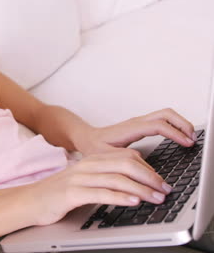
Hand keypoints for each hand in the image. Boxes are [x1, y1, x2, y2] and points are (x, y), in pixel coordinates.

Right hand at [25, 151, 171, 225]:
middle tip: (164, 190)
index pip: (126, 157)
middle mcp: (86, 166)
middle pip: (125, 164)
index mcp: (91, 161)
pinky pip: (101, 193)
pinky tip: (133, 202)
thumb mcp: (82, 181)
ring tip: (155, 198)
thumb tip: (131, 183)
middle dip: (149, 177)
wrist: (28, 201)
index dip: (148, 168)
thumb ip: (103, 178)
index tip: (160, 182)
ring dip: (141, 189)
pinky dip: (120, 197)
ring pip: (116, 179)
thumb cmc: (56, 194)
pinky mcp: (71, 194)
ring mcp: (78, 179)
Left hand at [75, 108, 195, 155]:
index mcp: (130, 129)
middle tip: (192, 139)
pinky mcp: (141, 125)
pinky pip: (162, 120)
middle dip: (183, 124)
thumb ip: (122, 159)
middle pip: (166, 114)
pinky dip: (174, 126)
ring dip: (180, 123)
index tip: (187, 143)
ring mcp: (139, 122)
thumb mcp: (106, 156)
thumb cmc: (94, 147)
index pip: (158, 125)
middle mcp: (137, 122)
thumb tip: (144, 164)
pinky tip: (179, 138)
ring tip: (190, 138)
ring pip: (166, 114)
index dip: (175, 133)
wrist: (87, 139)